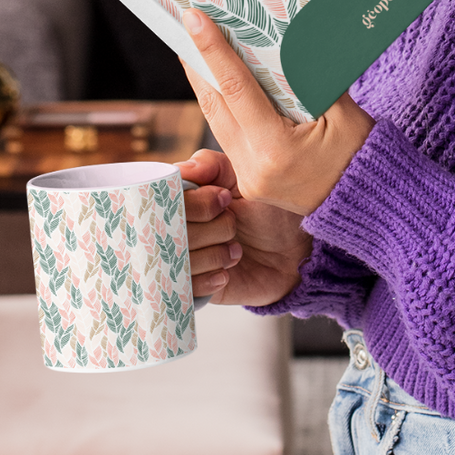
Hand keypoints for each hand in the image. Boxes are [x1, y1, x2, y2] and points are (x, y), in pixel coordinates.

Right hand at [179, 147, 312, 305]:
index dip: (196, 204)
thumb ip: (212, 165)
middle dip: (213, 228)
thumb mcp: (244, 176)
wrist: (293, 249)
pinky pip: (184, 288)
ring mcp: (180, 260)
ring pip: (177, 261)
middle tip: (234, 223)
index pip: (162, 202)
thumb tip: (182, 170)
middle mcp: (173, 230)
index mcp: (179, 199)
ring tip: (235, 248)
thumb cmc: (267, 207)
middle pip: (170, 233)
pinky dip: (211, 278)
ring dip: (215, 254)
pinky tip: (228, 270)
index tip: (225, 200)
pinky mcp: (190, 289)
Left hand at [180, 10, 373, 215]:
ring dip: (203, 84)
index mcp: (276, 149)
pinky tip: (218, 85)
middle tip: (184, 24)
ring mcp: (248, 178)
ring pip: (216, 121)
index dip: (212, 50)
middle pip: (214, 104)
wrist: (370, 205)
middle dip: (196, 62)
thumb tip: (289, 43)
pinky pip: (228, 137)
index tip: (193, 18)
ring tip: (193, 49)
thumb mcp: (346, 114)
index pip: (235, 88)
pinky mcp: (250, 180)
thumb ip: (314, 80)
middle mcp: (253, 166)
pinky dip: (221, 107)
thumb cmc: (363, 156)